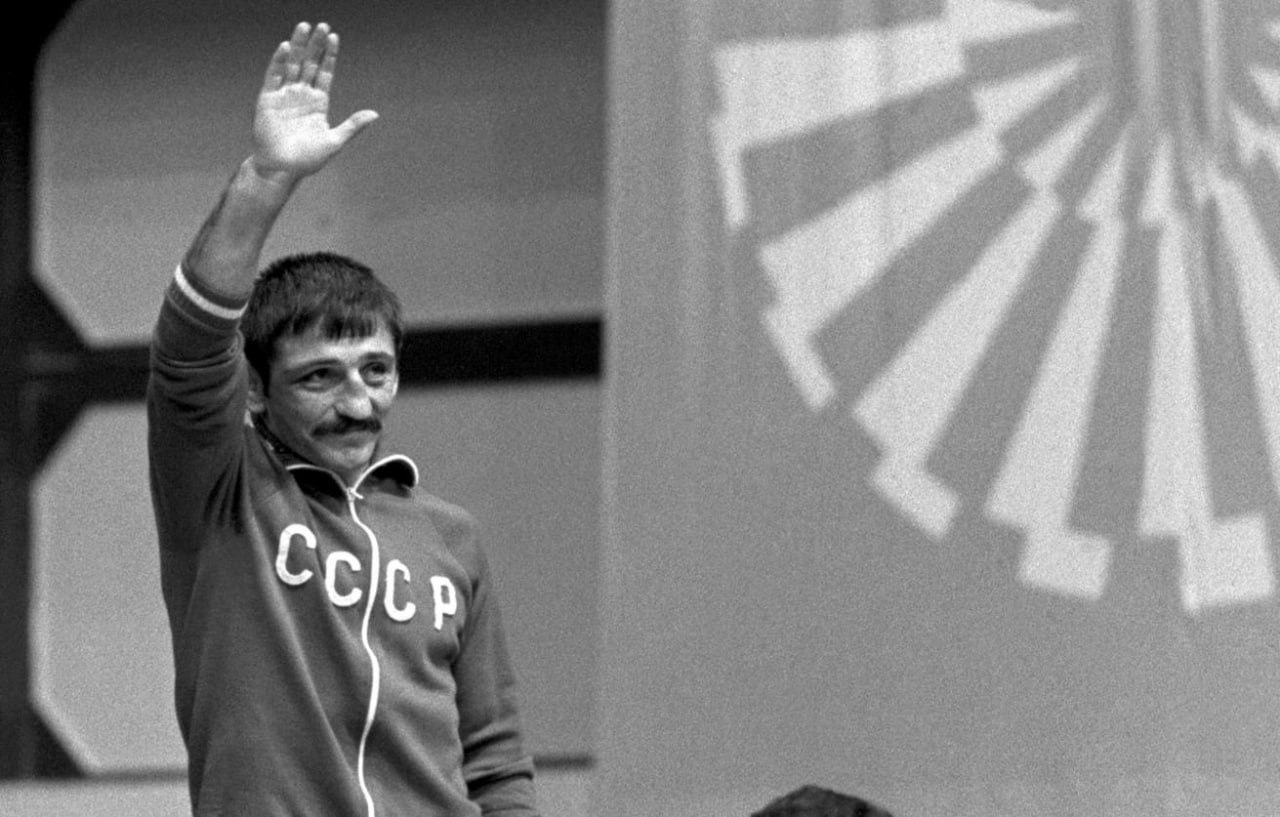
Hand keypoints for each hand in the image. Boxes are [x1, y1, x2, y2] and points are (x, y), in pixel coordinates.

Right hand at [251, 22, 377, 179]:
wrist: (282, 169)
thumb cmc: (308, 159)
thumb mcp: (335, 141)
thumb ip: (353, 125)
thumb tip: (375, 114)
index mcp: (318, 102)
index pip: (325, 72)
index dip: (329, 55)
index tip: (334, 37)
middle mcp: (301, 95)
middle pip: (310, 63)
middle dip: (316, 45)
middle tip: (322, 25)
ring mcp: (284, 95)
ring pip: (292, 64)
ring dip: (298, 46)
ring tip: (304, 26)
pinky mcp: (268, 99)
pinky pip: (274, 76)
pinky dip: (279, 61)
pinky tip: (287, 47)